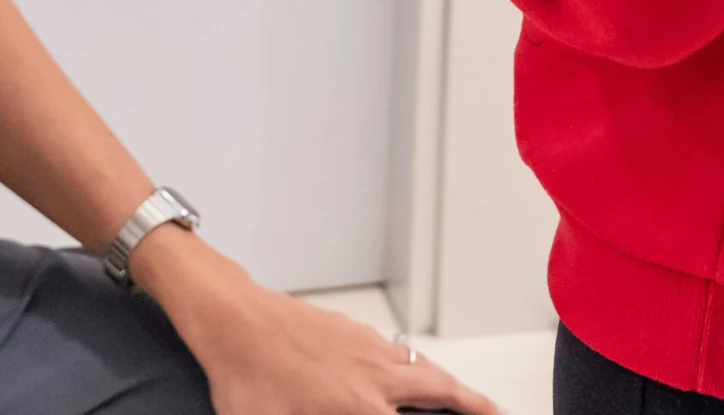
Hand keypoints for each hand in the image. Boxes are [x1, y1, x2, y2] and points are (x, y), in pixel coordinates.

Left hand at [135, 231, 496, 414]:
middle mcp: (373, 373)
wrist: (232, 317)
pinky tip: (402, 370)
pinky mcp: (349, 328)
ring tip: (457, 395)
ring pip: (419, 364)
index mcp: (362, 405)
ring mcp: (364, 345)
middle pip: (440, 389)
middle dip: (471, 403)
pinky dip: (413, 362)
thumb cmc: (247, 376)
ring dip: (444, 382)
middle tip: (491, 411)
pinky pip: (395, 348)